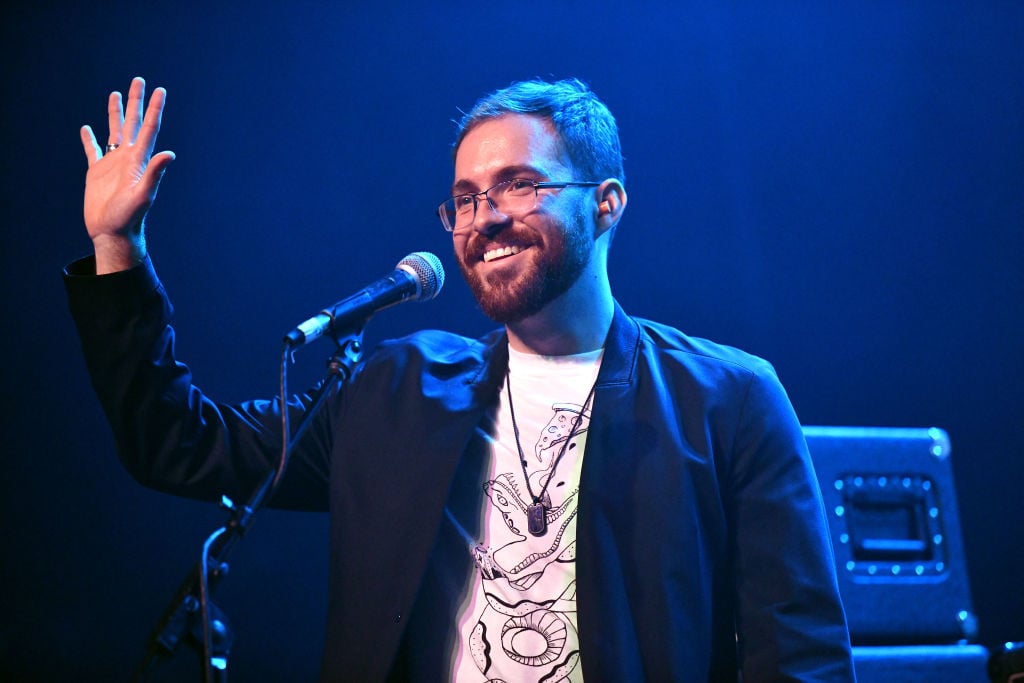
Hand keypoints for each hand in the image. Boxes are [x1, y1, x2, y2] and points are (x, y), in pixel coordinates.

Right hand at [80, 77, 174, 272]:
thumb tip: (170, 153)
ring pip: (115, 132)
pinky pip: (93, 151)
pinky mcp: (97, 173)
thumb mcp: (143, 194)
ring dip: (115, 113)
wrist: (113, 234)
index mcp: (139, 160)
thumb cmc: (129, 218)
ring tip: (116, 94)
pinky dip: (90, 139)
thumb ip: (155, 173)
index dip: (155, 109)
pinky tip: (87, 129)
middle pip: (133, 123)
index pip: (150, 128)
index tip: (160, 90)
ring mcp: (113, 165)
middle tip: (139, 80)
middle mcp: (128, 158)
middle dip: (136, 102)